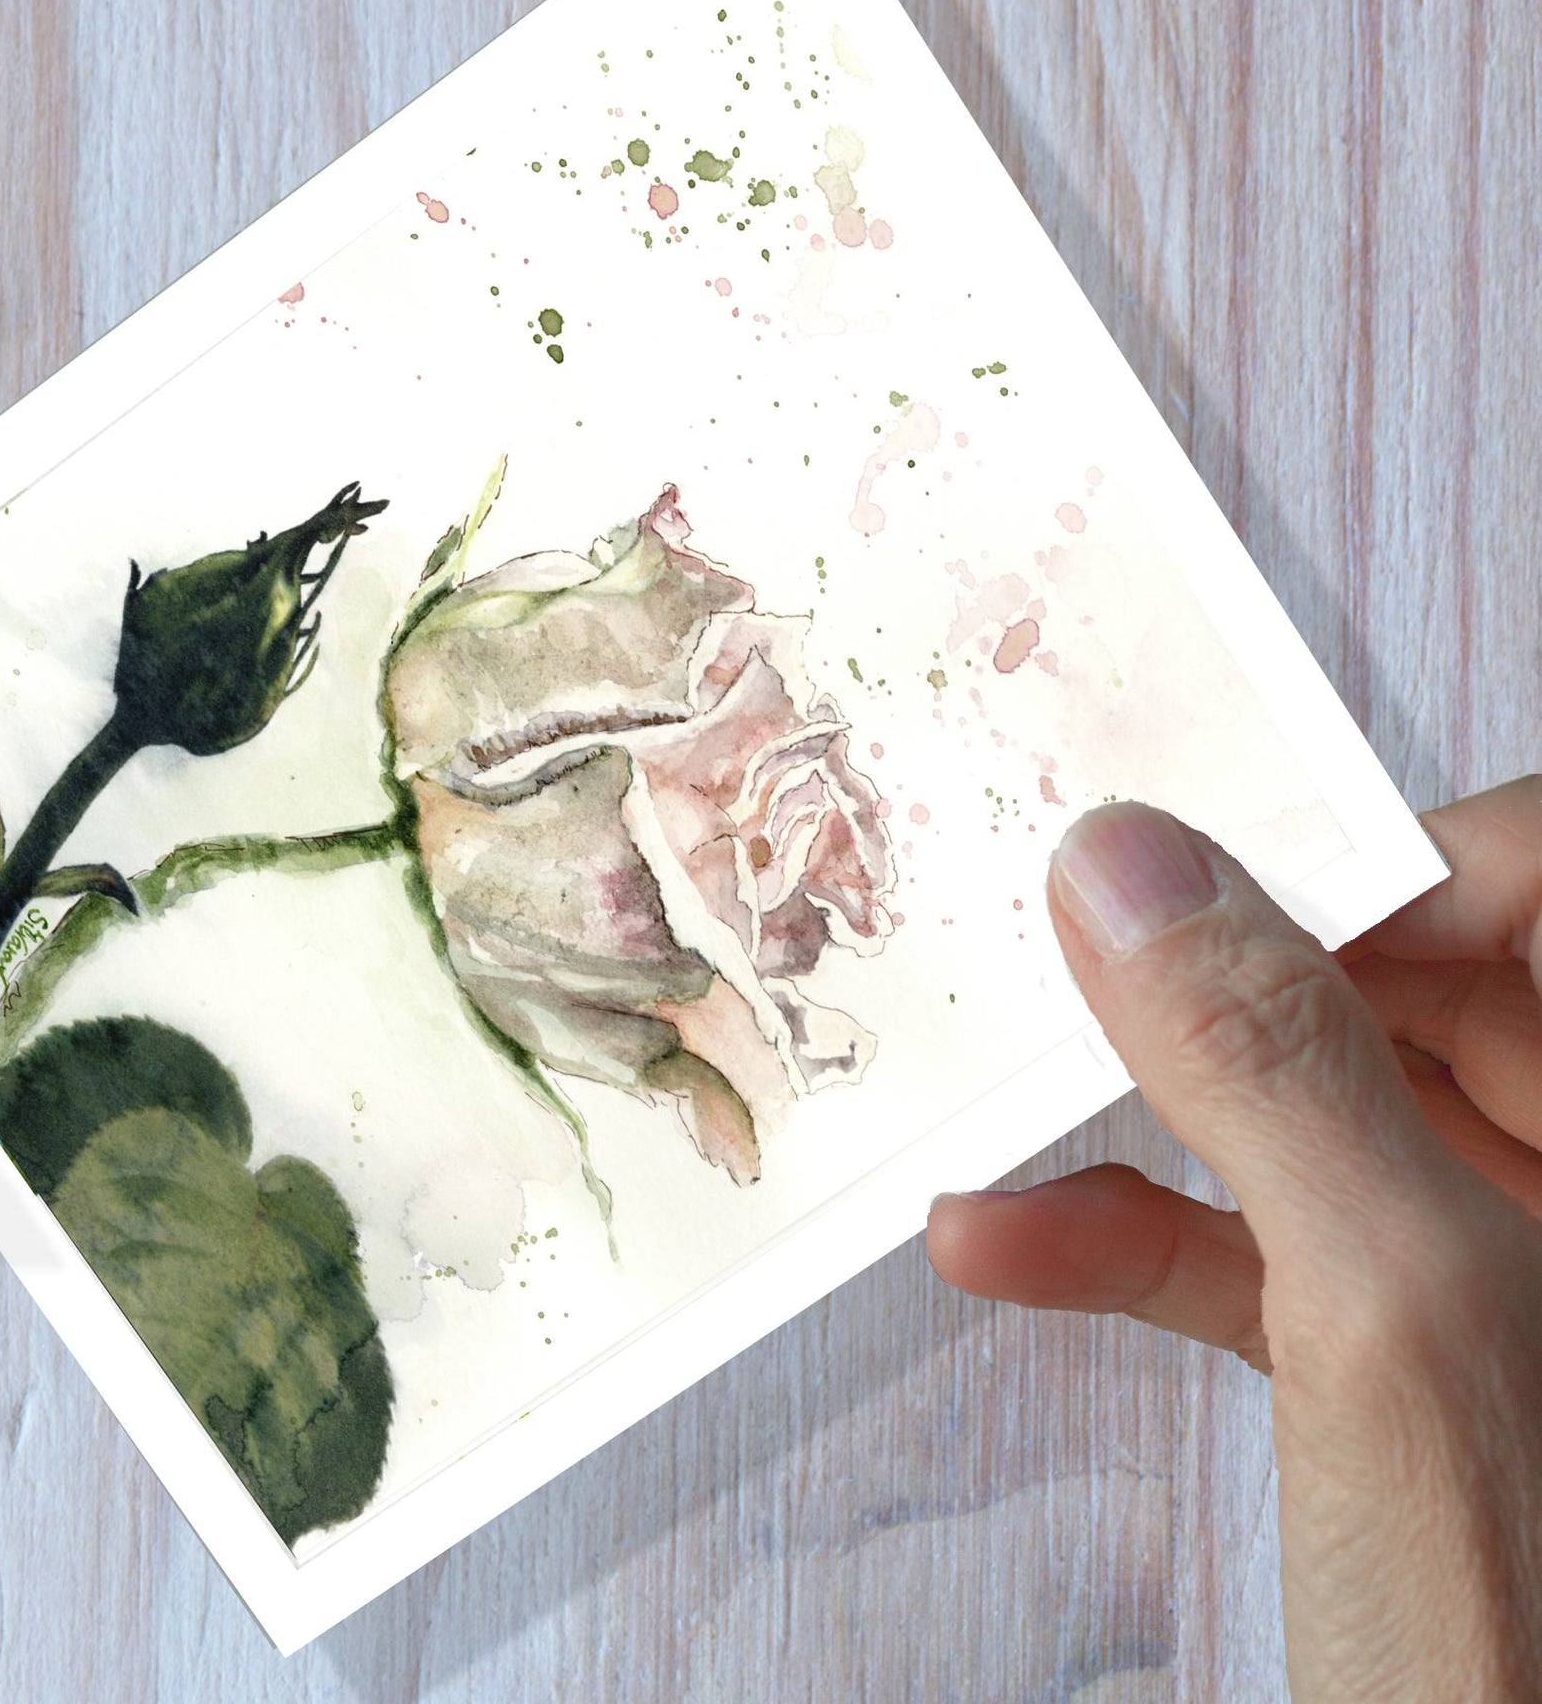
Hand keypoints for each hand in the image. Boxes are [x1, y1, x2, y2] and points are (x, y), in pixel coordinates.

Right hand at [927, 785, 1541, 1695]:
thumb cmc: (1521, 1650)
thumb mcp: (1393, 1321)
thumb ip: (1275, 1071)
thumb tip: (1126, 865)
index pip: (1536, 876)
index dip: (1382, 858)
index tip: (1209, 887)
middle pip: (1404, 985)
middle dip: (1212, 980)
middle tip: (1065, 962)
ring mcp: (1504, 1274)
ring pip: (1315, 1121)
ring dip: (1135, 1120)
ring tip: (996, 1104)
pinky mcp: (1415, 1372)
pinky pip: (1268, 1253)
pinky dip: (1132, 1241)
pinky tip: (1002, 1247)